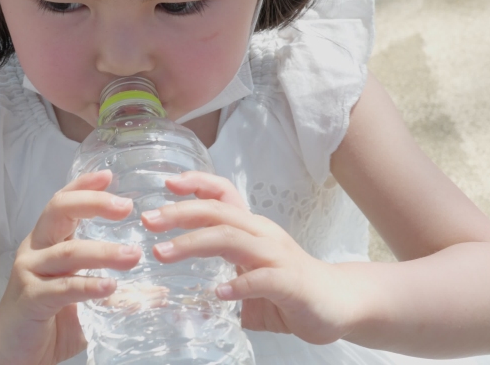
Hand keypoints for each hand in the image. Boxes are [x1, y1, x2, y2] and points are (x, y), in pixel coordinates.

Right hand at [0, 170, 141, 364]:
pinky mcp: (30, 300)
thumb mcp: (85, 300)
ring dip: (104, 251)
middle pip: (59, 211)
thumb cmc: (47, 321)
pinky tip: (111, 286)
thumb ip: (116, 291)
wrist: (8, 353)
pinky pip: (62, 288)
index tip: (110, 175)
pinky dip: (89, 285)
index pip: (63, 202)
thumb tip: (160, 291)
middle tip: (127, 207)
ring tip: (133, 255)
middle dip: (94, 203)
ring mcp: (29, 273)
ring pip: (68, 251)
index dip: (84, 186)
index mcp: (47, 242)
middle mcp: (35, 250)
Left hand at [141, 171, 363, 345]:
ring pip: (231, 239)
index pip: (223, 195)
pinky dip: (239, 284)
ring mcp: (277, 257)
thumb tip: (186, 305)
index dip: (197, 184)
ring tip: (163, 253)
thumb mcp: (248, 279)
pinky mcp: (291, 283)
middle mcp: (262, 234)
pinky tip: (218, 293)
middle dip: (180, 212)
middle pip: (219, 212)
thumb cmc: (291, 291)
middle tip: (148, 220)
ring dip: (193, 243)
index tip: (167, 183)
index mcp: (251, 229)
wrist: (340, 304)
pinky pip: (262, 279)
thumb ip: (221, 283)